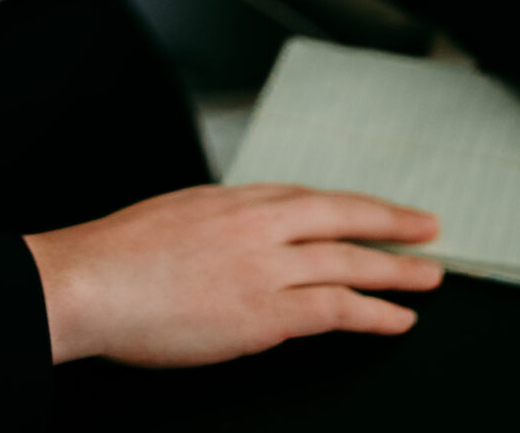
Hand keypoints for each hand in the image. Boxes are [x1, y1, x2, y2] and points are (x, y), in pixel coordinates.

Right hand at [24, 184, 443, 366]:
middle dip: (392, 223)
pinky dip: (373, 314)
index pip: (310, 198)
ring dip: (396, 271)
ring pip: (349, 262)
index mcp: (236, 199)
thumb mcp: (177, 216)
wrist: (89, 283)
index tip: (376, 211)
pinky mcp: (265, 311)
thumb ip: (220, 224)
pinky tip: (397, 320)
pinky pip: (335, 309)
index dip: (351, 207)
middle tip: (430, 228)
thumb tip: (242, 238)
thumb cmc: (117, 258)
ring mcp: (266, 266)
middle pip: (343, 217)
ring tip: (430, 278)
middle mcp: (259, 224)